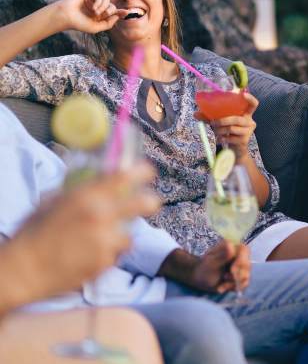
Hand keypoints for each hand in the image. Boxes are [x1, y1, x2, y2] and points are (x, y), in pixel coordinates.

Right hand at [9, 162, 158, 300]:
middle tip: (149, 203)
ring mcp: (106, 240)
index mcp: (86, 196)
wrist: (23, 270)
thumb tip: (99, 179)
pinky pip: (116, 254)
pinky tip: (87, 255)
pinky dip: (107, 254)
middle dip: (150, 202)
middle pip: (145, 203)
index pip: (125, 176)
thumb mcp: (53, 202)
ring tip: (97, 240)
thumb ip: (79, 190)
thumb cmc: (33, 234)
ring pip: (130, 234)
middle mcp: (101, 216)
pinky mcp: (106, 262)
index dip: (141, 172)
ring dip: (120, 236)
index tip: (148, 173)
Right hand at [55, 0, 126, 34]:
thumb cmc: (78, 23)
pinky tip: (94, 8)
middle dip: (110, 11)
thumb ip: (108, 24)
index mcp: (100, 16)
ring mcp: (93, 1)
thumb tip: (117, 16)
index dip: (121, 12)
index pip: (113, 13)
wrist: (65, 16)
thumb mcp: (96, 27)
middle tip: (103, 15)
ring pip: (107, 0)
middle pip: (112, 6)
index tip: (128, 12)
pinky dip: (99, 2)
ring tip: (96, 13)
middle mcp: (98, 8)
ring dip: (104, 7)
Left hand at [190, 241, 250, 293]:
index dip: (241, 261)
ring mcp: (240, 266)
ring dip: (232, 283)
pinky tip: (222, 288)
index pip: (244, 251)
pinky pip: (243, 284)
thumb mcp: (211, 263)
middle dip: (237, 275)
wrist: (199, 279)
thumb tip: (231, 246)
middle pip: (247, 264)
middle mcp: (237, 255)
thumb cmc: (203, 269)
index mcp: (230, 247)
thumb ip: (221, 256)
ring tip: (220, 285)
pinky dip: (232, 288)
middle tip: (225, 278)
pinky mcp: (240, 276)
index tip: (232, 270)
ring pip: (246, 276)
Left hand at [196, 93, 258, 159]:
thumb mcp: (220, 122)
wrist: (235, 149)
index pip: (253, 104)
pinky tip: (219, 139)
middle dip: (222, 121)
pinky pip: (230, 138)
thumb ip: (209, 117)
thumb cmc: (228, 131)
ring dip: (220, 130)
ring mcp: (248, 131)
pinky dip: (222, 138)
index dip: (250, 98)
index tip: (243, 94)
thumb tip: (195, 114)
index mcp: (246, 113)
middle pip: (237, 118)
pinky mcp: (244, 140)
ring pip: (232, 128)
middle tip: (212, 122)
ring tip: (215, 131)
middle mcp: (250, 121)